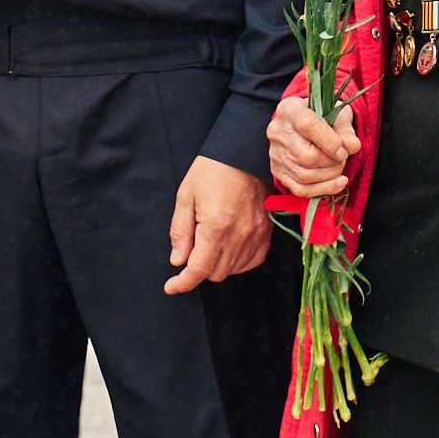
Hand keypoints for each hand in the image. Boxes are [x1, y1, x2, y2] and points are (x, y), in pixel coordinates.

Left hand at [164, 156, 270, 295]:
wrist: (245, 151)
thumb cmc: (213, 170)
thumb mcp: (186, 197)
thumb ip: (180, 232)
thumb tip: (178, 260)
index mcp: (216, 228)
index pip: (198, 270)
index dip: (182, 283)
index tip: (171, 286)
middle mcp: (239, 235)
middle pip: (216, 273)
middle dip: (198, 270)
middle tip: (190, 253)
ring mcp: (257, 233)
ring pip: (234, 269)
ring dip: (218, 266)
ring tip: (209, 248)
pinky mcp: (267, 229)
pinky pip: (254, 259)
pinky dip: (240, 262)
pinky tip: (230, 250)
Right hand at [267, 98, 357, 200]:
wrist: (305, 122)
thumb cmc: (323, 115)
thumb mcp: (337, 112)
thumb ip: (345, 129)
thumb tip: (353, 147)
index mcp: (290, 110)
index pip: (308, 125)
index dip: (330, 142)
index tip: (345, 150)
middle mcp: (278, 132)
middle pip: (306, 156)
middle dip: (332, 161)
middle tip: (343, 158)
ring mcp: (276, 154)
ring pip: (304, 175)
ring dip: (329, 176)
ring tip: (339, 167)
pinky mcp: (278, 171)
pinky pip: (299, 188)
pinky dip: (322, 189)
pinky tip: (338, 183)